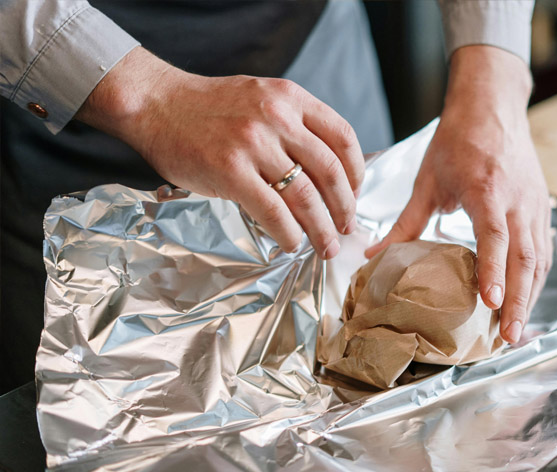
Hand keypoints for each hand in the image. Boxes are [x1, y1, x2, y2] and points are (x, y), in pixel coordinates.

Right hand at [76, 47, 363, 257]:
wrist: (156, 103)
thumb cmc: (210, 108)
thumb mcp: (262, 99)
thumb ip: (294, 125)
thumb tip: (328, 172)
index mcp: (291, 98)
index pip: (343, 138)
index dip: (357, 173)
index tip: (355, 194)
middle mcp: (277, 117)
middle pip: (330, 172)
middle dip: (345, 207)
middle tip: (347, 227)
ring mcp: (253, 144)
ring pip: (305, 196)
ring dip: (322, 228)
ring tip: (327, 246)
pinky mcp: (229, 171)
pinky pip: (272, 211)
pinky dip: (288, 233)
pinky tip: (292, 244)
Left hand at [366, 46, 551, 342]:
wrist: (493, 105)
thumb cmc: (458, 140)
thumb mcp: (427, 179)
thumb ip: (405, 222)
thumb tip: (373, 255)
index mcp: (488, 190)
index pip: (495, 238)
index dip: (494, 271)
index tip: (490, 303)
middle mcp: (518, 200)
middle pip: (526, 258)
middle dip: (518, 301)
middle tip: (509, 337)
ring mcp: (534, 205)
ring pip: (540, 259)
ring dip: (530, 297)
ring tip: (517, 330)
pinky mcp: (541, 208)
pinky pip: (544, 250)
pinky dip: (536, 279)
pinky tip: (525, 300)